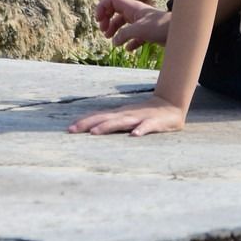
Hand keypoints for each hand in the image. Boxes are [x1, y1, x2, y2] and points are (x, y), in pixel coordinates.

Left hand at [69, 96, 185, 136]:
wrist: (170, 105)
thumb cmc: (145, 114)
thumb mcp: (127, 117)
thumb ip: (113, 122)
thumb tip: (94, 129)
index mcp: (120, 114)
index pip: (99, 117)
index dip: (84, 122)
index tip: (69, 129)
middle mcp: (127, 114)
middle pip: (105, 118)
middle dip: (88, 124)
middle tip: (73, 130)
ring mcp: (140, 118)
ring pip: (122, 122)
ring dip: (108, 126)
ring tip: (95, 132)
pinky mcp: (155, 123)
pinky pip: (147, 127)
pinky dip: (140, 130)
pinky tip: (134, 135)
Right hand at [94, 0, 170, 48]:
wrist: (178, 32)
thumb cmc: (159, 26)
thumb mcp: (139, 29)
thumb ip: (124, 34)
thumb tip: (114, 41)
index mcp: (130, 7)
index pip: (110, 0)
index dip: (102, 8)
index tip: (99, 21)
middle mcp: (134, 13)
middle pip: (114, 12)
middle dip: (107, 20)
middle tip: (104, 32)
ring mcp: (140, 22)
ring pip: (123, 24)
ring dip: (115, 31)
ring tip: (112, 41)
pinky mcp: (147, 32)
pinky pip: (133, 36)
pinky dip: (128, 41)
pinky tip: (128, 49)